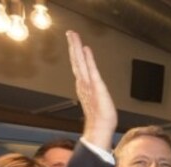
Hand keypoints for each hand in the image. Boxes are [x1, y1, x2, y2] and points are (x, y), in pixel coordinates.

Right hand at [66, 31, 116, 149]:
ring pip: (80, 63)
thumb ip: (92, 93)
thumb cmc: (100, 117)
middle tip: (70, 33)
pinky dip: (88, 59)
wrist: (100, 128)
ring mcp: (88, 85)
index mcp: (84, 86)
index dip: (75, 53)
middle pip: (76, 61)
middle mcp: (83, 83)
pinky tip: (86, 49)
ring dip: (77, 48)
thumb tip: (91, 90)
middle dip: (73, 46)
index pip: (79, 66)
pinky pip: (91, 70)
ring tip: (73, 36)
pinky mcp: (96, 87)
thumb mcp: (96, 101)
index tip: (73, 41)